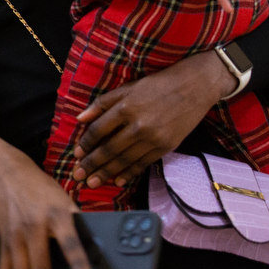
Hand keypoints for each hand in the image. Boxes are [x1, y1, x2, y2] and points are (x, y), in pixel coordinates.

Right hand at [0, 130, 91, 268]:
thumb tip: (98, 253)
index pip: (68, 241)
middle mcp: (33, 226)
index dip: (78, 263)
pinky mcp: (3, 242)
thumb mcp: (66, 202)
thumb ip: (78, 226)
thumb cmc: (44, 192)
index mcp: (57, 214)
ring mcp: (15, 236)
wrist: (9, 176)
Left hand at [72, 51, 235, 188]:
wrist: (193, 88)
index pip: (99, 130)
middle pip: (110, 149)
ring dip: (107, 173)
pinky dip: (130, 173)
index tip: (75, 155)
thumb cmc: (156, 85)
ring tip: (92, 183)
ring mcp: (153, 138)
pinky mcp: (166, 147)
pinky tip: (118, 181)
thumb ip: (102, 104)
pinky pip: (143, 163)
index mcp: (125, 108)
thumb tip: (80, 118)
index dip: (86, 144)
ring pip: (125, 160)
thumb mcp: (127, 88)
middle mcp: (138, 125)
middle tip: (77, 176)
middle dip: (92, 164)